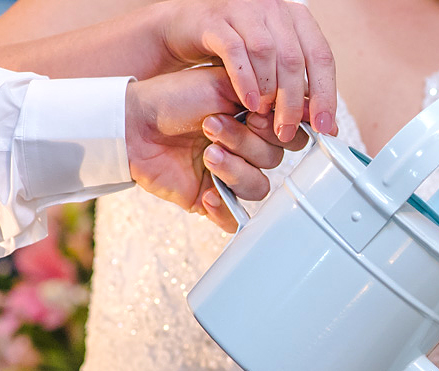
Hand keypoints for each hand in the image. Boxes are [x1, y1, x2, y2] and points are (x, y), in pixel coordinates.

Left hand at [124, 66, 305, 231]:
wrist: (132, 123)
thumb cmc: (172, 97)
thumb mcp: (224, 84)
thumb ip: (265, 94)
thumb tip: (306, 106)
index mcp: (255, 119)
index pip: (291, 135)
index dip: (278, 129)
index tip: (255, 115)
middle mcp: (247, 148)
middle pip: (276, 160)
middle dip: (246, 143)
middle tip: (213, 126)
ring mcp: (231, 174)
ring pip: (259, 187)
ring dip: (234, 170)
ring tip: (207, 153)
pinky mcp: (212, 199)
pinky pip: (235, 218)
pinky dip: (223, 207)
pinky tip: (206, 192)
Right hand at [156, 0, 336, 139]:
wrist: (186, 31)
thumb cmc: (237, 53)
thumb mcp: (275, 68)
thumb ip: (300, 91)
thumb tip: (329, 128)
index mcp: (297, 19)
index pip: (322, 57)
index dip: (325, 94)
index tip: (324, 126)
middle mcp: (273, 9)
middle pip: (294, 58)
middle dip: (293, 101)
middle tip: (287, 129)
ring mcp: (244, 9)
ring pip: (266, 52)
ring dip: (268, 91)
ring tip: (264, 116)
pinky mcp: (215, 19)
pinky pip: (235, 51)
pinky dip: (244, 80)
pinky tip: (248, 102)